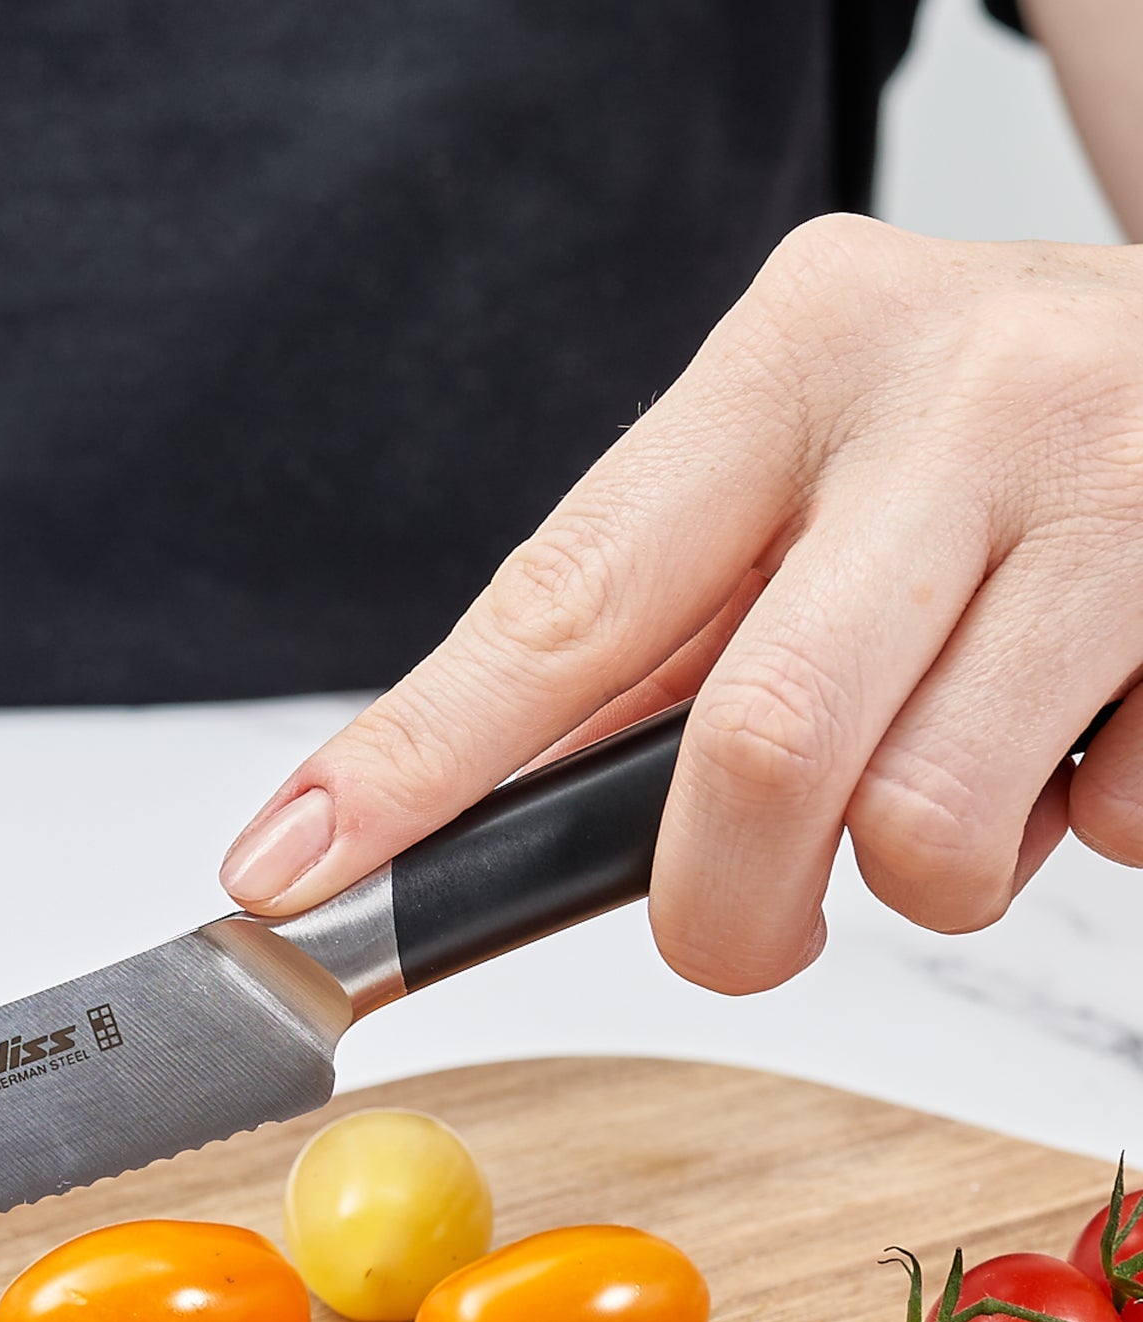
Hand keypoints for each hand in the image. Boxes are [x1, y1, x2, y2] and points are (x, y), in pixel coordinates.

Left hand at [219, 217, 1142, 993]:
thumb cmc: (987, 438)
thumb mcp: (807, 472)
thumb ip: (664, 631)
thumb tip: (469, 812)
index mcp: (792, 358)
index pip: (559, 603)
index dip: (412, 762)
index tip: (289, 870)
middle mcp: (950, 399)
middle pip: (758, 753)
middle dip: (722, 912)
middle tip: (738, 935)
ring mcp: (1118, 487)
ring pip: (931, 826)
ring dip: (924, 874)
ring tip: (965, 777)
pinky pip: (1110, 830)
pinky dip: (1076, 834)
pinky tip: (1088, 730)